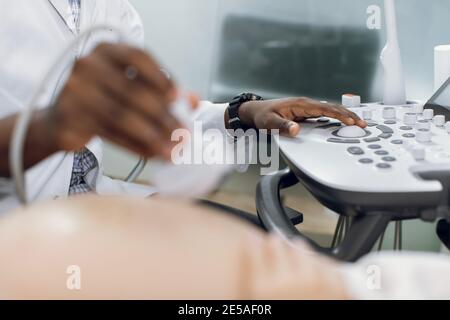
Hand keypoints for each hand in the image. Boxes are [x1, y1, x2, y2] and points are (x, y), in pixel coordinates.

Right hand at [46, 43, 184, 158]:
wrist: (61, 120)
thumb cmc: (102, 99)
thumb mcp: (129, 86)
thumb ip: (161, 91)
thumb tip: (194, 100)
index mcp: (105, 50)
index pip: (138, 56)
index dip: (161, 77)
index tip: (178, 98)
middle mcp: (87, 66)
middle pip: (133, 92)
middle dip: (163, 116)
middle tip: (183, 134)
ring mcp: (75, 92)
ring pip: (123, 117)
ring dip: (153, 136)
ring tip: (172, 149)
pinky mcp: (71, 119)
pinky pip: (111, 135)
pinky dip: (136, 146)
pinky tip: (153, 154)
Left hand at [237, 97, 366, 135]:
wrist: (256, 112)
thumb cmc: (262, 116)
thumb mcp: (269, 123)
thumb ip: (282, 126)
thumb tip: (296, 129)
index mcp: (301, 105)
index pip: (325, 109)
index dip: (339, 115)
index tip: (351, 122)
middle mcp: (306, 104)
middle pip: (333, 108)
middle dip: (349, 115)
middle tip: (363, 124)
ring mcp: (307, 108)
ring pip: (331, 110)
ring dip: (346, 116)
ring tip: (359, 124)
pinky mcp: (307, 113)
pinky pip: (326, 114)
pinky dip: (337, 118)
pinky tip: (344, 124)